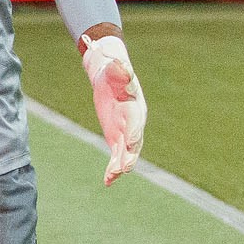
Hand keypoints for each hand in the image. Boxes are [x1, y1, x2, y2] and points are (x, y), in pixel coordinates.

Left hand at [79, 33, 145, 185]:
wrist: (111, 76)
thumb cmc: (114, 70)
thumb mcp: (116, 69)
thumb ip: (120, 70)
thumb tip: (118, 63)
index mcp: (135, 108)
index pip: (136, 123)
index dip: (133, 133)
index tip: (129, 143)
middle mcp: (134, 123)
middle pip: (134, 142)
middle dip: (130, 155)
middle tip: (124, 168)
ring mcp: (126, 131)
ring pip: (125, 153)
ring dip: (119, 165)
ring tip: (111, 177)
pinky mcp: (117, 137)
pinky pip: (117, 155)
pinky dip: (113, 168)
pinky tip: (107, 181)